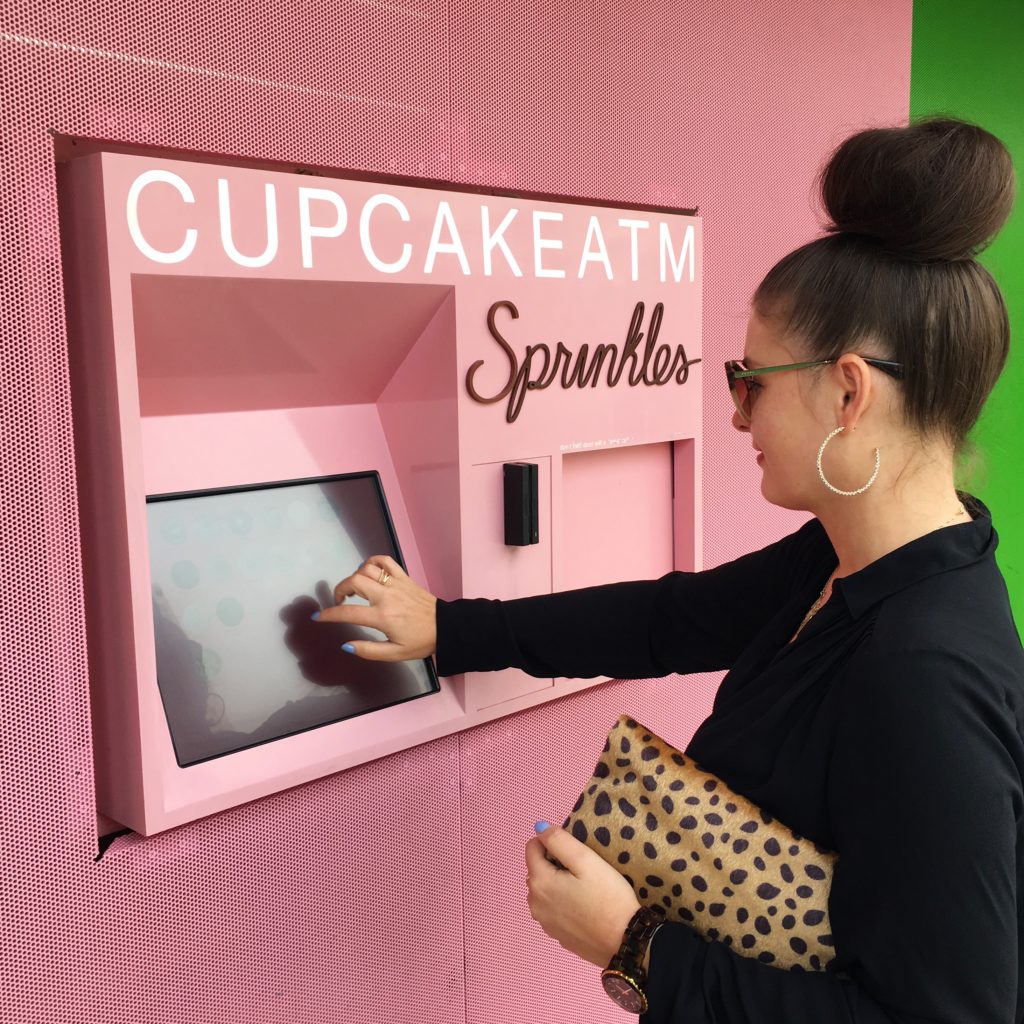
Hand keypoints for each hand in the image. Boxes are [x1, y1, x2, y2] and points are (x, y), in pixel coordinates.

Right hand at [314, 555, 436, 661]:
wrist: (445, 627)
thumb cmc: (420, 642)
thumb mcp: (394, 654)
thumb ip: (368, 651)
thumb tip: (346, 646)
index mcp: (382, 617)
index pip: (348, 613)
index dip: (329, 614)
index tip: (318, 616)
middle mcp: (387, 596)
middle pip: (354, 581)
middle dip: (340, 589)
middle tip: (340, 601)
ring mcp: (396, 583)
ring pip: (366, 569)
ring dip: (355, 577)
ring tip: (355, 589)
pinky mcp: (404, 577)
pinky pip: (384, 560)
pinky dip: (372, 562)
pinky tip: (368, 572)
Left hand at [525, 824, 640, 967]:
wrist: (625, 942)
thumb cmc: (608, 897)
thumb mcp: (586, 860)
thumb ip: (559, 841)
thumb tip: (539, 828)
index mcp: (539, 882)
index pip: (532, 847)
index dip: (552, 842)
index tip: (575, 851)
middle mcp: (535, 904)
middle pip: (537, 869)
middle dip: (554, 863)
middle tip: (583, 870)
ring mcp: (545, 923)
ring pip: (544, 890)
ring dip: (557, 883)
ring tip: (585, 888)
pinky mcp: (557, 935)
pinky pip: (553, 908)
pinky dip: (563, 902)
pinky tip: (584, 907)